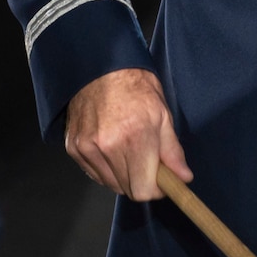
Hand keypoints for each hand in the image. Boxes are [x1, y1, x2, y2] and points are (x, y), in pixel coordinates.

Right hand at [64, 67, 191, 200]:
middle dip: (141, 181)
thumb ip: (172, 151)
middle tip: (146, 161)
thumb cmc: (134, 86)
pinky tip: (110, 148)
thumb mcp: (162, 114)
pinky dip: (105, 168)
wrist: (99, 66)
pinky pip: (93, 173)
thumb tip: (183, 177)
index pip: (143, 190)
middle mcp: (107, 146)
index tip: (161, 180)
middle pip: (127, 189)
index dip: (156, 189)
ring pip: (110, 183)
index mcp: (135, 137)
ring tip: (127, 151)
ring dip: (122, 175)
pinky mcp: (73, 147)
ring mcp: (87, 147)